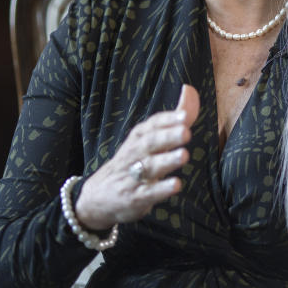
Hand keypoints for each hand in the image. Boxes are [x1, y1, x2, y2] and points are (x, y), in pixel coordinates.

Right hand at [75, 84, 199, 230]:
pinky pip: (149, 193)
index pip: (151, 125)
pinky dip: (161, 189)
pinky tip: (175, 185)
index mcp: (138, 138)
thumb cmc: (131, 162)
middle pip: (150, 143)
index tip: (183, 116)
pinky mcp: (136, 197)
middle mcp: (134, 154)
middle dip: (167, 137)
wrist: (97, 197)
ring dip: (166, 160)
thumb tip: (190, 90)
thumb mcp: (148, 138)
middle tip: (185, 132)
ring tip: (183, 155)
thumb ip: (174, 117)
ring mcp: (134, 176)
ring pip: (150, 167)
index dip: (167, 121)